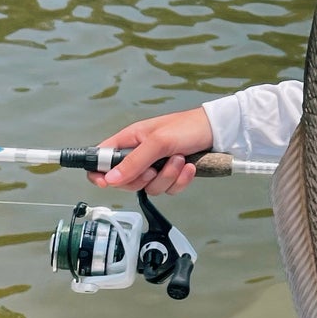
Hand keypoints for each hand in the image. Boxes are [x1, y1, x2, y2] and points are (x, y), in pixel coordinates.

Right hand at [88, 106, 213, 196]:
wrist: (217, 132)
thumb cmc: (187, 127)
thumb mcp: (158, 142)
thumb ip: (134, 161)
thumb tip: (111, 178)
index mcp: (129, 140)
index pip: (102, 159)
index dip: (100, 173)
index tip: (106, 182)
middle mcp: (140, 155)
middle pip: (125, 181)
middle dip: (143, 179)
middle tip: (155, 167)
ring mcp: (155, 167)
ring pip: (149, 188)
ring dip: (168, 176)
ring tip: (179, 159)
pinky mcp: (171, 175)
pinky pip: (168, 190)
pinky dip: (180, 181)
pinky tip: (189, 167)